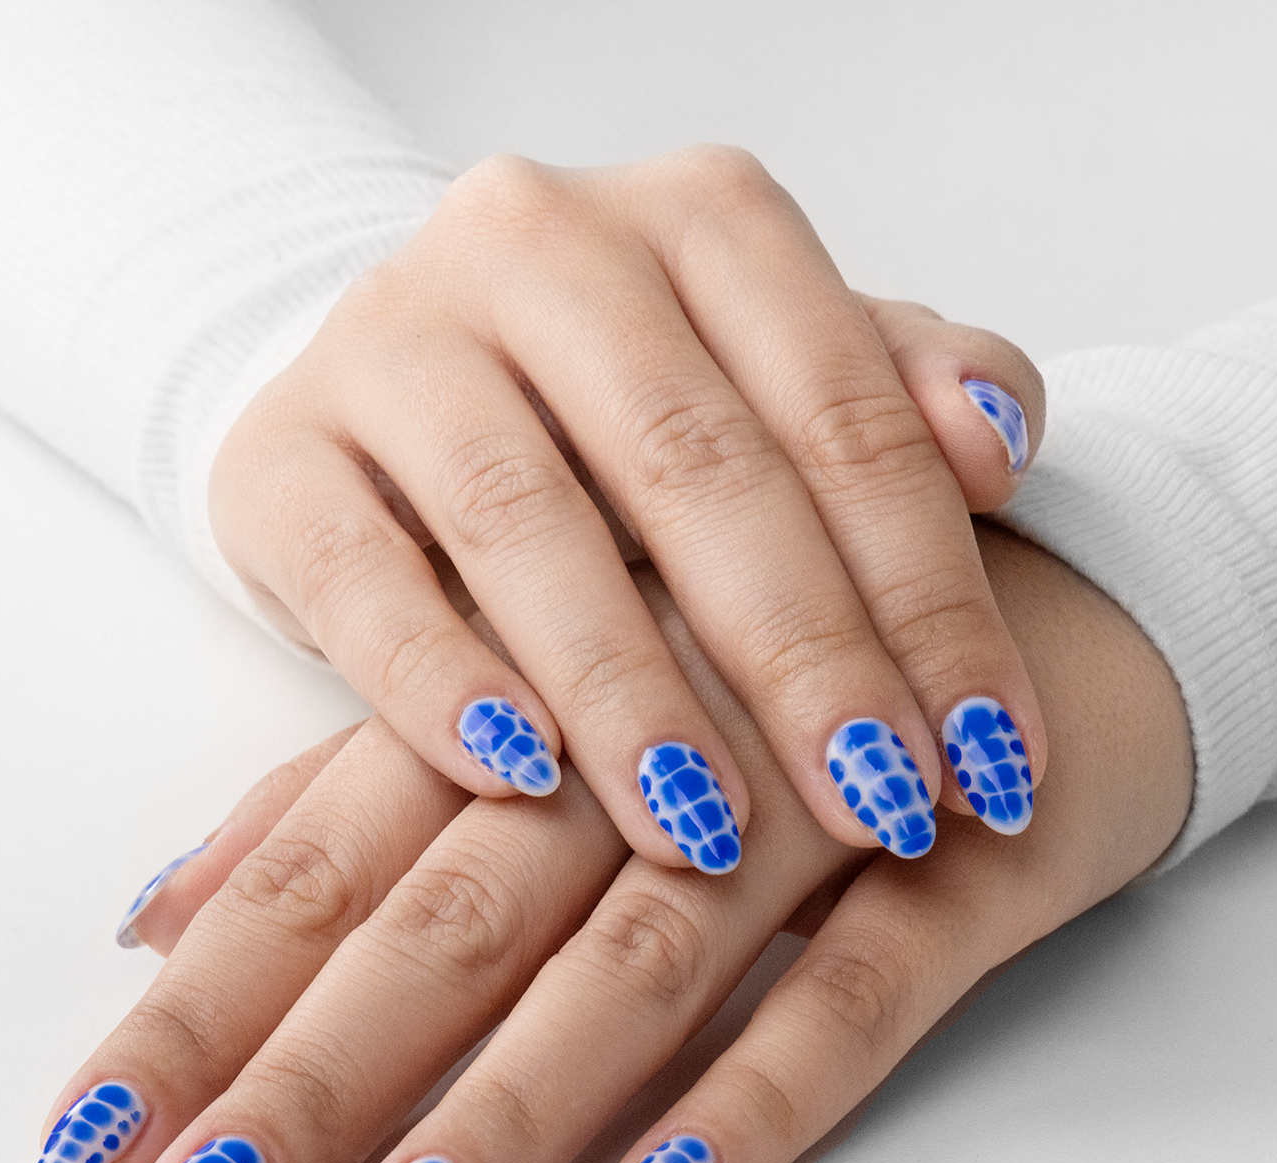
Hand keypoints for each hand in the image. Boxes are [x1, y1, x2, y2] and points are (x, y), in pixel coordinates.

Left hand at [40, 525, 1189, 1162]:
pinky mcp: (971, 853)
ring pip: (644, 952)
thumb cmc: (768, 647)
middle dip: (322, 1069)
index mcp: (539, 677)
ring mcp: (816, 790)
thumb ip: (361, 782)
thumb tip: (158, 908)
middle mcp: (654, 730)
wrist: (1064, 576)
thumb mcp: (551, 691)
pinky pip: (869, 981)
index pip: (337, 846)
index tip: (97, 1134)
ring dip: (517, 1102)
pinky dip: (770, 1083)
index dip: (216, 993)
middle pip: (459, 908)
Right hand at [209, 145, 1050, 878]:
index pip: (844, 411)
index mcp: (700, 216)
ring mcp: (392, 337)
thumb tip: (999, 441)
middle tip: (880, 806)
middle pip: (696, 463)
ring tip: (709, 830)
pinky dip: (439, 680)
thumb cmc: (637, 414)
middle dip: (803, 658)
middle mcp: (540, 244)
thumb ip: (909, 399)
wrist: (404, 396)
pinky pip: (356, 574)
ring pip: (524, 520)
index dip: (930, 596)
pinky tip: (518, 776)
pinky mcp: (277, 451)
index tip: (995, 758)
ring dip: (630, 692)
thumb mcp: (790, 383)